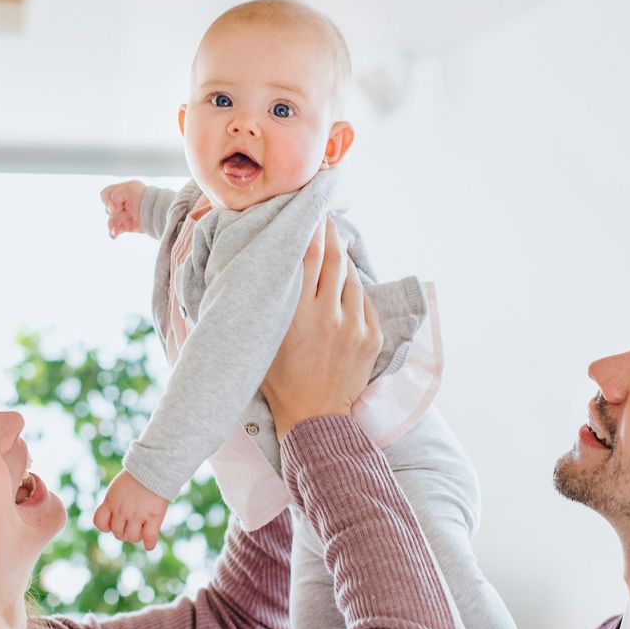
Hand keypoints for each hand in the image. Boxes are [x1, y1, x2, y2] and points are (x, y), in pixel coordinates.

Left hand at [94, 470, 166, 550]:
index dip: (106, 526)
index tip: (113, 523)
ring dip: (135, 537)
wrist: (154, 467)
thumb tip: (116, 514)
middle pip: (118, 533)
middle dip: (123, 532)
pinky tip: (149, 545)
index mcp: (110, 502)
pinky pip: (149, 537)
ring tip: (141, 531)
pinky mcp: (154, 517)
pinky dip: (149, 543)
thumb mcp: (118, 487)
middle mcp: (122, 511)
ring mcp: (138, 515)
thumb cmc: (138, 474)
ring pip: (132, 537)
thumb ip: (115, 501)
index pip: (100, 523)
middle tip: (132, 525)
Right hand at [101, 181, 145, 238]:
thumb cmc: (146, 197)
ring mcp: (124, 215)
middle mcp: (122, 203)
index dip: (107, 201)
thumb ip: (115, 196)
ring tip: (117, 227)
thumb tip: (112, 211)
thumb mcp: (129, 189)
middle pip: (107, 209)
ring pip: (110, 221)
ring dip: (112, 224)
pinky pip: (115, 230)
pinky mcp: (127, 225)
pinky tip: (114, 235)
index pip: (106, 194)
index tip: (116, 207)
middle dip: (113, 213)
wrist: (159, 212)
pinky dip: (113, 233)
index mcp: (122, 191)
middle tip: (125, 213)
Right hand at [259, 217, 381, 430]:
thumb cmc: (280, 381)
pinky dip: (354, 291)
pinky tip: (346, 288)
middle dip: (331, 234)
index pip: (309, 256)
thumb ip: (265, 307)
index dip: (312, 229)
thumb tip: (258, 273)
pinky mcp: (370, 337)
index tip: (311, 212)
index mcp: (298, 314)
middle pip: (334, 259)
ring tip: (336, 253)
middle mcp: (328, 315)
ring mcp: (353, 326)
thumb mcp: (263, 341)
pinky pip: (364, 301)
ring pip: (351, 278)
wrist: (314, 416)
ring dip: (343, 263)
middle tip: (327, 218)